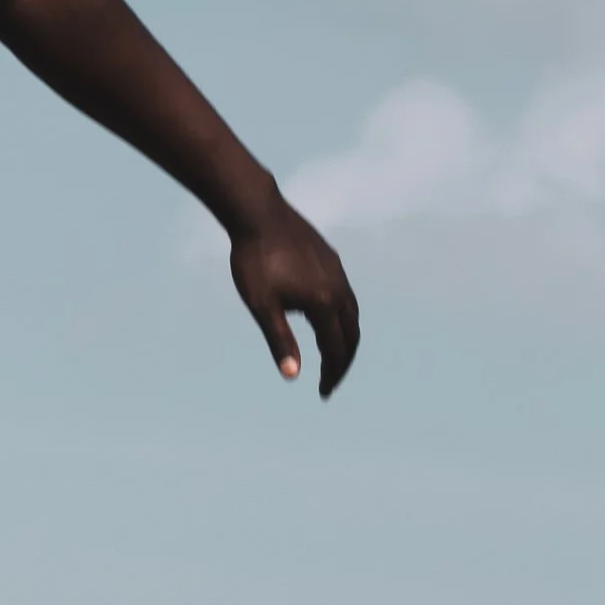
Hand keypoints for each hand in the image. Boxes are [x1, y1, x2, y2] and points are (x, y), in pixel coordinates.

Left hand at [228, 195, 358, 397]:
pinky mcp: (330, 258)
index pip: (336, 350)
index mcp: (324, 304)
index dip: (331, 374)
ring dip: (345, 338)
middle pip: (351, 335)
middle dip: (343, 361)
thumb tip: (293, 375)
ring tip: (332, 353)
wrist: (257, 212)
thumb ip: (280, 341)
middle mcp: (339, 288)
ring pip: (351, 313)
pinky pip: (344, 294)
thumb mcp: (262, 306)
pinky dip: (341, 315)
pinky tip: (323, 316)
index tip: (323, 393)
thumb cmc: (254, 261)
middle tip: (331, 381)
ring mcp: (337, 271)